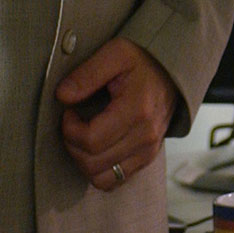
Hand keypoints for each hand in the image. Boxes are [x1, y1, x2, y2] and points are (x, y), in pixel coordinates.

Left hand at [55, 37, 177, 190]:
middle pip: (93, 164)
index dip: (69, 129)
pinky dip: (100, 169)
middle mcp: (146, 137)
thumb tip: (62, 96)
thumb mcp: (115, 53)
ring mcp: (148, 151)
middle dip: (73, 145)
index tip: (69, 111)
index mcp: (137, 111)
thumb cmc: (143, 59)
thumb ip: (87, 74)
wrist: (172, 68)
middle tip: (74, 123)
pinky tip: (97, 147)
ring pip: (102, 179)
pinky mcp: (148, 157)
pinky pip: (116, 180)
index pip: (91, 141)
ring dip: (84, 161)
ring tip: (84, 136)